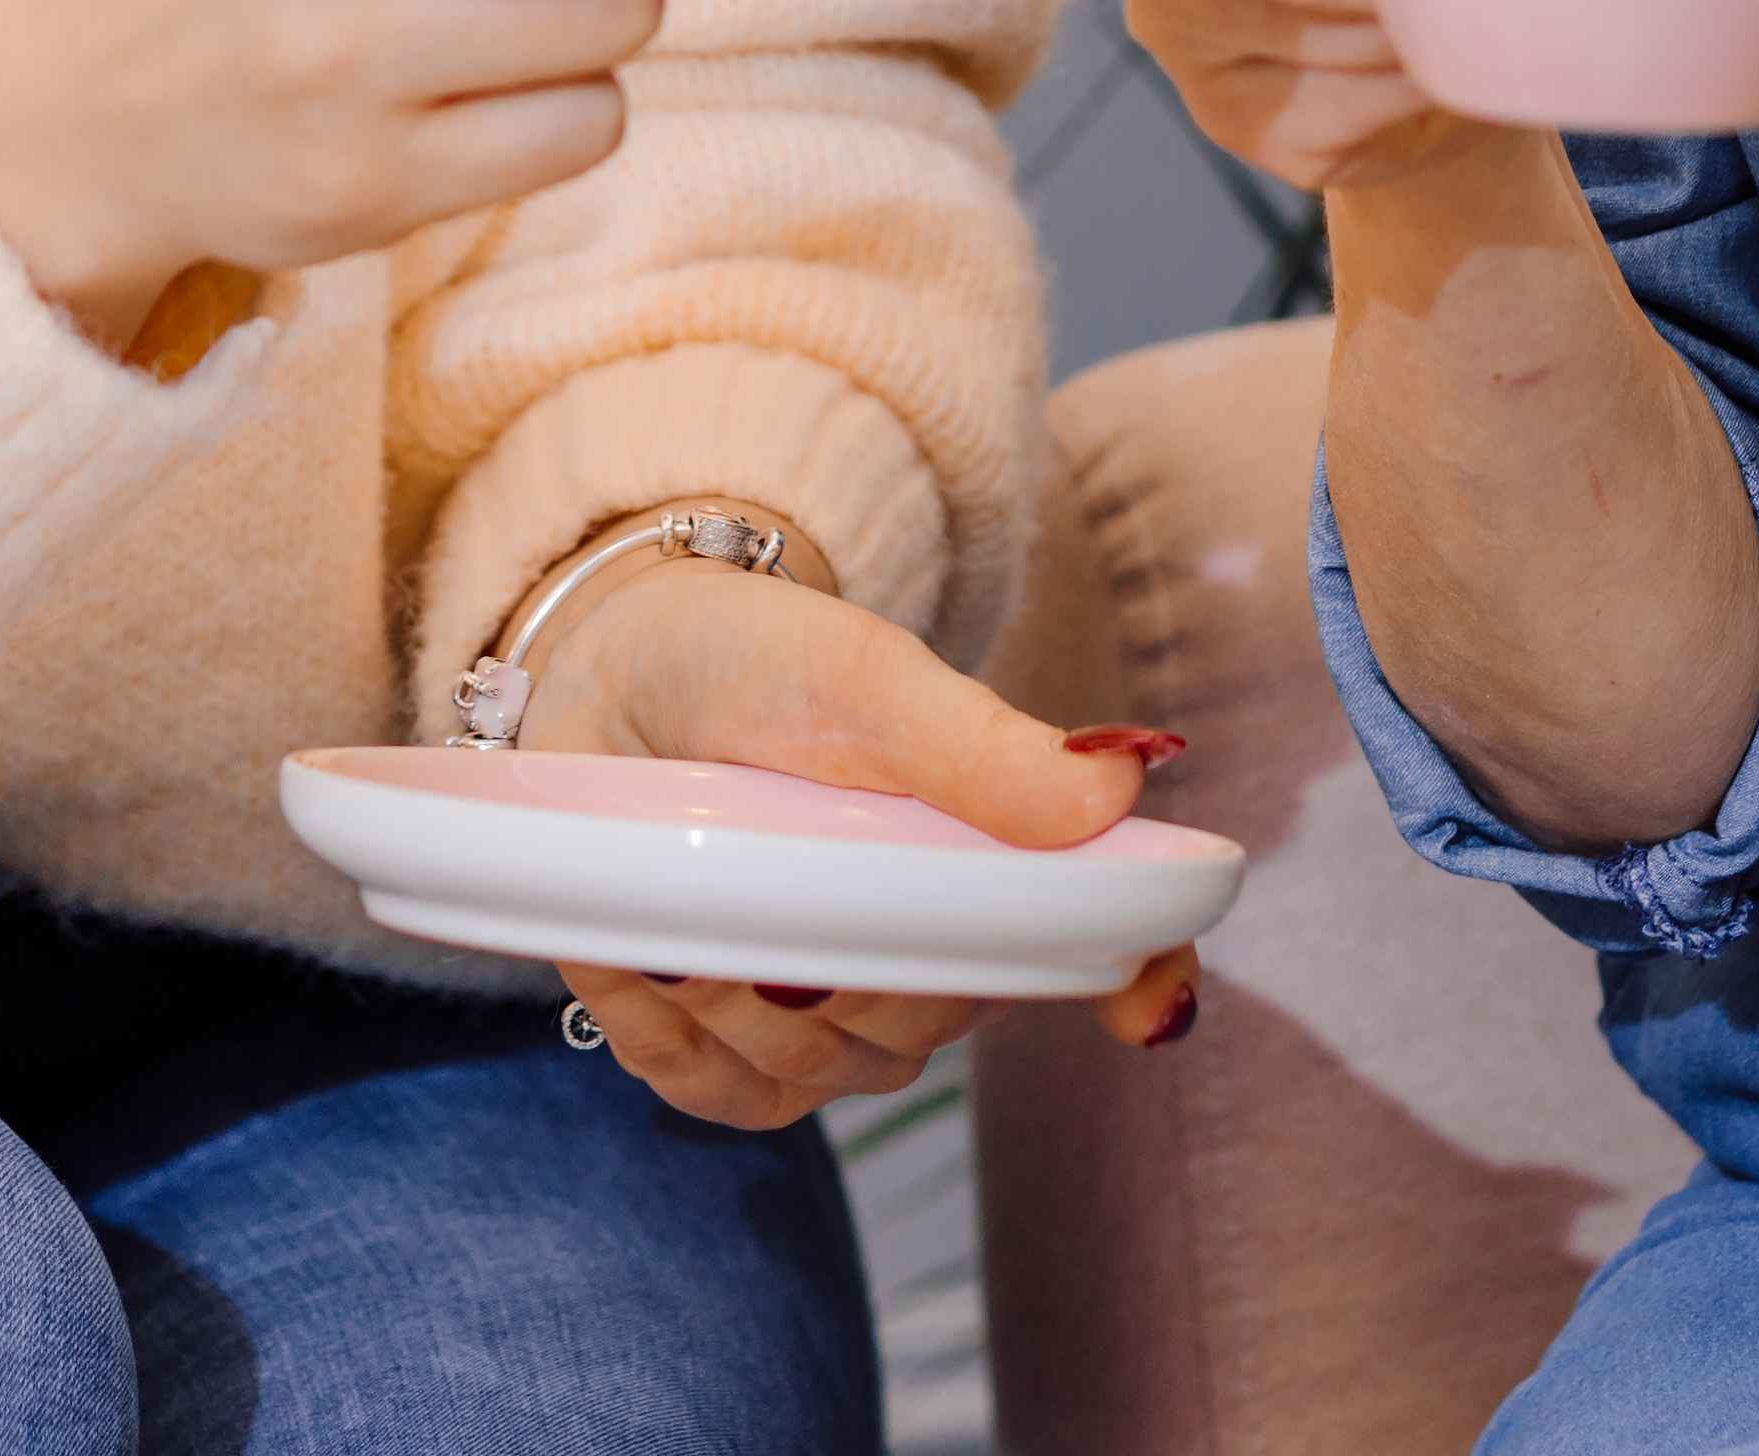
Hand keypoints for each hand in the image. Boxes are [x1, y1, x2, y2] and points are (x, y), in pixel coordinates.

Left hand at [519, 558, 1202, 1130]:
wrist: (618, 670)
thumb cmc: (760, 662)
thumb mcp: (864, 678)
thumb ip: (979, 743)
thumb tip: (1117, 786)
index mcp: (995, 860)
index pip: (1103, 948)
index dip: (1138, 979)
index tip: (1139, 1002)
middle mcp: (926, 955)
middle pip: (923, 1020)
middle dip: (843, 949)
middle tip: (773, 847)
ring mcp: (825, 1016)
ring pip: (818, 1065)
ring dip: (739, 978)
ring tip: (691, 868)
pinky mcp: (726, 1052)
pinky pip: (725, 1096)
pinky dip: (674, 1032)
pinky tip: (648, 954)